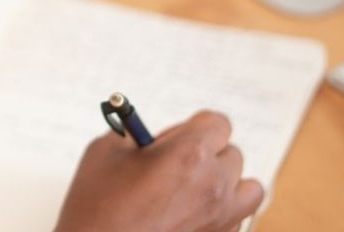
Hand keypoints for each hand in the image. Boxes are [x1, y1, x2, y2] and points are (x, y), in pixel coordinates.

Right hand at [55, 111, 263, 231]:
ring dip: (227, 184)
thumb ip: (133, 134)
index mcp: (190, 154)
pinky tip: (189, 218)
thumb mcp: (104, 153)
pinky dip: (221, 215)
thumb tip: (146, 135)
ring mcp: (222, 220)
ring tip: (196, 191)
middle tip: (173, 165)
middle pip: (232, 154)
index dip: (196, 127)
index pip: (218, 123)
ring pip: (248, 189)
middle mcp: (214, 185)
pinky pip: (237, 221)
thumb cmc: (95, 208)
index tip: (177, 137)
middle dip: (207, 155)